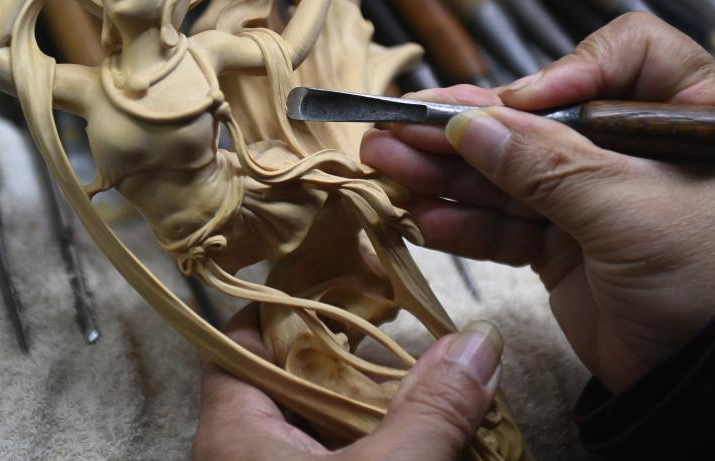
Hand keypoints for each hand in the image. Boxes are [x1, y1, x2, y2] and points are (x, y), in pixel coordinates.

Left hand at [193, 306, 502, 460]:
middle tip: (397, 318)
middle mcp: (245, 454)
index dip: (288, 302)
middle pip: (290, 378)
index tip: (340, 272)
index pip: (244, 340)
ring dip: (373, 403)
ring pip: (321, 424)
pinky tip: (424, 434)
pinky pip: (339, 456)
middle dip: (349, 351)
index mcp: (234, 433)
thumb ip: (431, 410)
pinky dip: (380, 444)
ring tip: (423, 373)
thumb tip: (480, 342)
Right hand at [361, 13, 714, 393]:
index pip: (624, 55)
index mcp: (681, 116)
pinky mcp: (564, 248)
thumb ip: (544, 165)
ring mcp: (594, 200)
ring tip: (385, 164)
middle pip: (540, 119)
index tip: (521, 103)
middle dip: (468, 126)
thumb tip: (467, 124)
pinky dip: (465, 225)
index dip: (567, 69)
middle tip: (399, 125)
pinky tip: (422, 220)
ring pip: (508, 174)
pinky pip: (505, 227)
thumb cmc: (712, 280)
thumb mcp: (630, 208)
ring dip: (447, 172)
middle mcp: (634, 150)